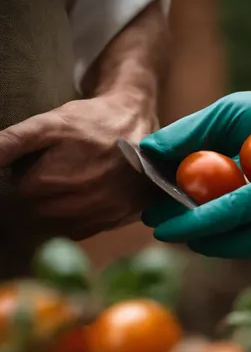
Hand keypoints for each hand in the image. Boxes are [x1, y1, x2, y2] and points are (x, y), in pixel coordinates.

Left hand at [0, 92, 158, 239]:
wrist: (137, 122)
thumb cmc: (90, 121)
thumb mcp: (48, 124)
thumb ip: (11, 142)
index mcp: (56, 178)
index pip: (24, 190)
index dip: (29, 173)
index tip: (44, 159)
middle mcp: (80, 199)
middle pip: (41, 208)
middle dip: (44, 191)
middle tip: (60, 168)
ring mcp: (101, 212)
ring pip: (60, 222)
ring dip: (60, 205)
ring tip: (74, 181)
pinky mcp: (118, 218)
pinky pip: (82, 230)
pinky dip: (79, 217)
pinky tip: (87, 196)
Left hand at [140, 91, 250, 262]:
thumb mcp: (249, 111)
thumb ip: (199, 128)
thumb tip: (151, 151)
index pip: (236, 211)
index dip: (194, 222)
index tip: (158, 225)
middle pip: (240, 243)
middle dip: (198, 238)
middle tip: (168, 227)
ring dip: (222, 238)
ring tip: (199, 221)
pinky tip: (246, 221)